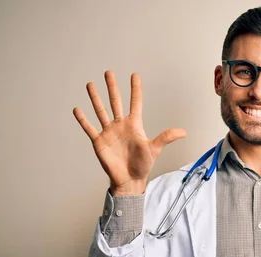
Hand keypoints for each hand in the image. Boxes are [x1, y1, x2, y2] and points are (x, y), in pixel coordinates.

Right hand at [73, 71, 185, 194]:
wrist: (130, 180)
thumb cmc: (142, 165)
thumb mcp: (155, 149)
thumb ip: (166, 138)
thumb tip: (183, 132)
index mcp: (134, 125)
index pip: (135, 103)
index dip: (135, 89)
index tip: (134, 75)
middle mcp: (120, 125)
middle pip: (115, 102)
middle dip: (112, 87)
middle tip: (109, 72)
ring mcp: (109, 132)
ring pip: (100, 111)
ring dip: (95, 98)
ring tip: (90, 84)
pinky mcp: (99, 141)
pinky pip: (90, 128)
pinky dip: (83, 119)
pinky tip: (77, 109)